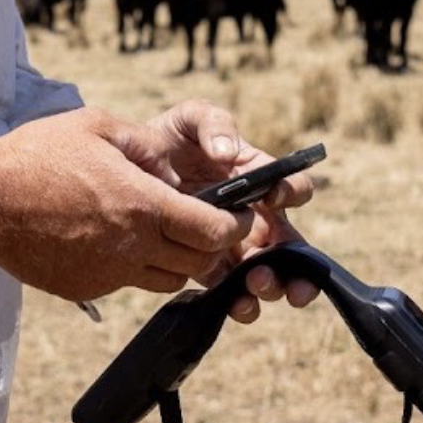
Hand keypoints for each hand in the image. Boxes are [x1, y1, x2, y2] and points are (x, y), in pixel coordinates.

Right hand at [0, 108, 249, 302]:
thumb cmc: (38, 156)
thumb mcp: (98, 127)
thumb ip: (145, 145)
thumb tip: (174, 167)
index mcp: (144, 206)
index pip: (215, 232)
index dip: (234, 225)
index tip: (235, 214)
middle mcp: (133, 248)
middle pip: (200, 263)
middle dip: (211, 246)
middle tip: (204, 223)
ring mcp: (109, 275)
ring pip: (169, 280)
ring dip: (177, 261)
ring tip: (160, 232)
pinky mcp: (86, 290)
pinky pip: (128, 284)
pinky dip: (136, 268)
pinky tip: (114, 241)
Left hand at [140, 101, 319, 322]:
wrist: (126, 171)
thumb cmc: (167, 139)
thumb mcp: (190, 118)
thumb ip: (214, 123)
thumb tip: (227, 153)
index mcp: (259, 180)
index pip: (294, 189)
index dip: (292, 193)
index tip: (273, 197)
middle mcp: (255, 216)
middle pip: (290, 245)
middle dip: (295, 265)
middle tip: (283, 267)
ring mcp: (234, 245)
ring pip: (266, 273)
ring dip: (270, 285)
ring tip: (256, 285)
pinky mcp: (209, 267)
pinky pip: (232, 291)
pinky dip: (240, 302)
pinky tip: (235, 304)